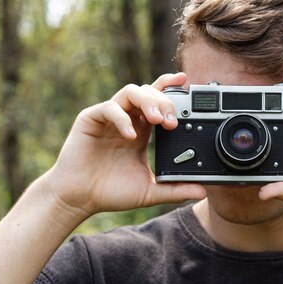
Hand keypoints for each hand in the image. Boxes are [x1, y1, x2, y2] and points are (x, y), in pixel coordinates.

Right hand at [44, 73, 205, 217]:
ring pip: (131, 92)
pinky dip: (122, 118)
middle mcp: (127, 118)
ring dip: (148, 101)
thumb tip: (202, 192)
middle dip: (164, 102)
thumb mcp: (149, 191)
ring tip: (158, 120)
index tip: (188, 84)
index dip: (172, 87)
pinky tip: (131, 135)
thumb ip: (174, 189)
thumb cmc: (110, 192)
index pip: (159, 99)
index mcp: (141, 129)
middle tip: (172, 122)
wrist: (79, 199)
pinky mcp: (90, 119)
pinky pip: (109, 108)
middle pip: (149, 92)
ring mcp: (109, 117)